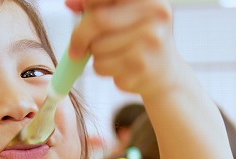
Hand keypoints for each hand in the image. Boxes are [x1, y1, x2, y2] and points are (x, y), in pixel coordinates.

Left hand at [66, 0, 181, 99]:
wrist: (165, 74)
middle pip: (99, 20)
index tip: (77, 9)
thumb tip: (70, 3)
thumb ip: (98, 6)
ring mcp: (151, 40)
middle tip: (75, 48)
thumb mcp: (124, 16)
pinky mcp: (142, 65)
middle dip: (80, 35)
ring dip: (95, 55)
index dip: (87, 2)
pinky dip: (102, 69)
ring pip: (97, 47)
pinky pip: (102, 66)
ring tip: (112, 55)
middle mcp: (155, 14)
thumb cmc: (139, 40)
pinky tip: (119, 68)